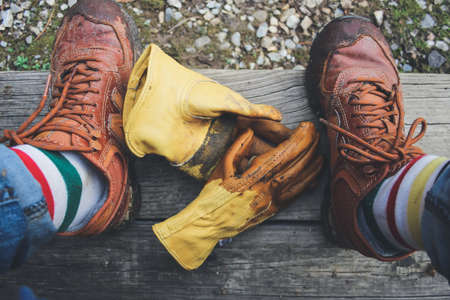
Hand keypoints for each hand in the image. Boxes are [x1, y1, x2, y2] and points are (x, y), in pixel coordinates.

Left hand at [123, 44, 280, 178]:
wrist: (169, 102)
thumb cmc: (198, 95)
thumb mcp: (229, 100)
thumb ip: (253, 110)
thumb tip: (277, 115)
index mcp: (238, 118)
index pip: (264, 129)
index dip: (278, 136)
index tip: (295, 142)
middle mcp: (232, 134)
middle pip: (257, 147)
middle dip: (273, 156)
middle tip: (291, 164)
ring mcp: (221, 149)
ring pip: (245, 162)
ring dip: (259, 170)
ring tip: (277, 177)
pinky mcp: (208, 161)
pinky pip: (227, 172)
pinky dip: (239, 179)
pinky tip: (253, 184)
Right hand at [152, 121, 322, 269]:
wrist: (211, 223)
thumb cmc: (213, 194)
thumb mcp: (221, 167)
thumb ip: (237, 147)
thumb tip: (250, 131)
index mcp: (254, 177)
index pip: (284, 154)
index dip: (299, 139)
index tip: (307, 126)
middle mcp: (268, 189)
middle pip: (298, 164)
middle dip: (310, 145)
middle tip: (317, 132)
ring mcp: (274, 201)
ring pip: (302, 179)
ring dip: (314, 162)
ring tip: (320, 148)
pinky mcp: (275, 209)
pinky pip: (298, 193)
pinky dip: (310, 180)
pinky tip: (316, 171)